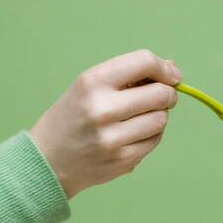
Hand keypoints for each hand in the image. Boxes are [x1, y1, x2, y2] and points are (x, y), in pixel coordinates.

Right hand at [29, 49, 181, 197]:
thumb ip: (129, 75)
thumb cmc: (74, 116)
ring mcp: (113, 137)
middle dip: (168, 93)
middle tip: (163, 96)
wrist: (49, 160)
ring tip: (141, 116)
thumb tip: (173, 68)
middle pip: (161, 94)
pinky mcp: (123, 159)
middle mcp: (102, 109)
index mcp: (93, 82)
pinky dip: (152, 134)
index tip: (172, 75)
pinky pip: (155, 140)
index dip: (164, 68)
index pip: (144, 62)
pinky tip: (134, 133)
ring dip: (159, 115)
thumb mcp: (89, 86)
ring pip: (161, 119)